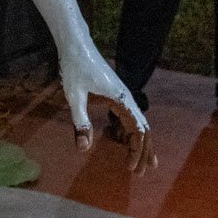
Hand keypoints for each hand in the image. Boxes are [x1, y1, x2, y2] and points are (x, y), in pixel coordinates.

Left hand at [60, 47, 156, 173]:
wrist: (76, 45)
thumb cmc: (74, 68)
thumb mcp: (74, 97)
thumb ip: (80, 122)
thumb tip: (83, 149)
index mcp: (122, 100)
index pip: (138, 131)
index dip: (136, 151)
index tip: (130, 168)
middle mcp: (127, 98)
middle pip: (143, 129)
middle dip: (143, 152)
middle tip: (140, 173)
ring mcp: (122, 96)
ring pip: (137, 123)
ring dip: (138, 142)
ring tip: (139, 162)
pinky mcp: (114, 94)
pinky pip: (126, 116)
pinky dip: (127, 131)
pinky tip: (120, 140)